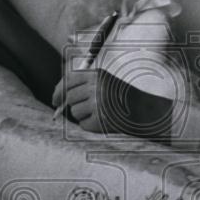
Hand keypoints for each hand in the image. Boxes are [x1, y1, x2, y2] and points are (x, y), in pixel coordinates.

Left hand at [53, 67, 173, 137]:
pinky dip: (90, 125)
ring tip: (99, 113)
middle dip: (73, 105)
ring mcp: (98, 104)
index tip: (54, 101)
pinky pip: (84, 125)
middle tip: (85, 108)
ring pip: (75, 112)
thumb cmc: (121, 96)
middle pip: (70, 97)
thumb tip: (57, 98)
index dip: (58, 91)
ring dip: (83, 115)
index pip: (68, 80)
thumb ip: (81, 85)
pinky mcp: (101, 120)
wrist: (145, 110)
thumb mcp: (104, 82)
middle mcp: (96, 87)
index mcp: (97, 74)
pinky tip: (103, 121)